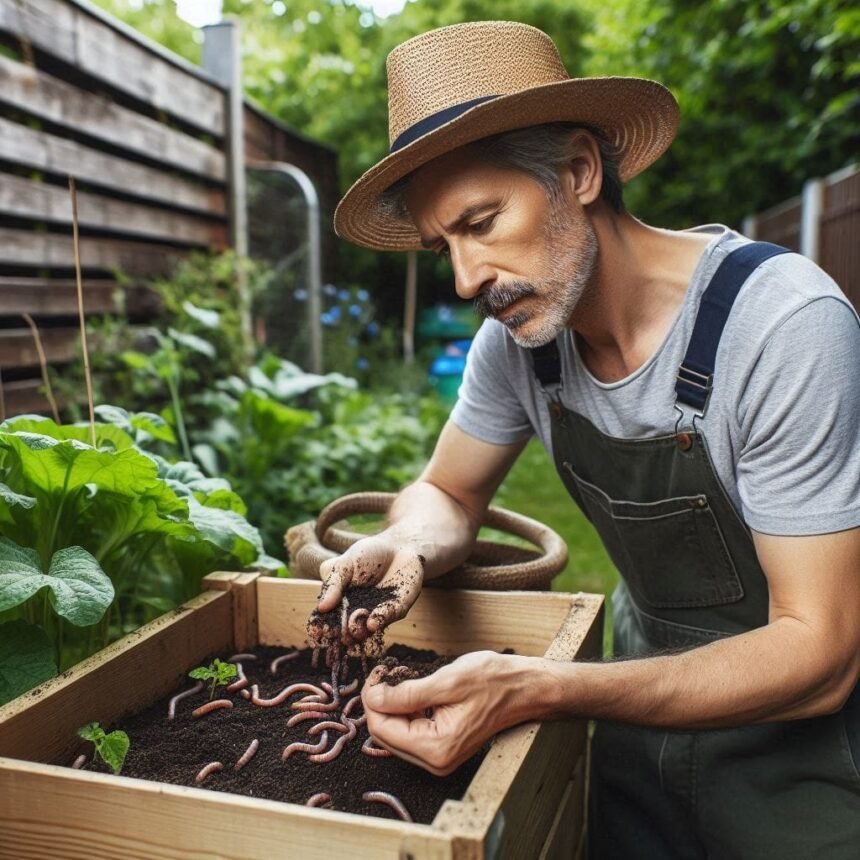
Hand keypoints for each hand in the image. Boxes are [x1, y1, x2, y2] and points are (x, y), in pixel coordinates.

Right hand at [317, 534, 424, 637]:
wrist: (399, 545)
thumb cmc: (367, 554)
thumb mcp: (345, 564)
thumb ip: (333, 584)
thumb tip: (321, 608)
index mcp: (339, 602)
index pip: (326, 619)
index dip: (320, 626)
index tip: (316, 631)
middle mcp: (356, 613)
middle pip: (344, 630)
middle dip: (340, 634)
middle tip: (336, 635)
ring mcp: (375, 614)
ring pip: (365, 630)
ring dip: (358, 632)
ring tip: (352, 631)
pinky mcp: (395, 610)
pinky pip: (386, 618)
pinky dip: (379, 620)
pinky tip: (371, 623)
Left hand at [361, 651, 539, 775]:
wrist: (524, 688)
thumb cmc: (493, 681)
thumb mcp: (446, 681)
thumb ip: (406, 694)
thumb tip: (373, 698)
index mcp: (436, 748)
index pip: (382, 728)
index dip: (373, 698)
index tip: (378, 672)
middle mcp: (436, 761)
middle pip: (385, 735)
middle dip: (379, 703)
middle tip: (384, 673)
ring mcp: (440, 757)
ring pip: (395, 735)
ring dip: (390, 707)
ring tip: (397, 679)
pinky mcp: (443, 748)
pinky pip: (410, 733)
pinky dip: (404, 711)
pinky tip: (411, 691)